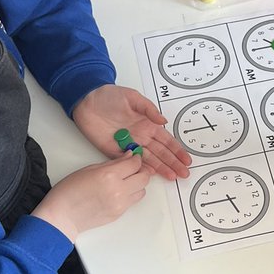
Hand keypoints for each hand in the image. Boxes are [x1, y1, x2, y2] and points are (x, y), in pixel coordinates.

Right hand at [31, 155, 148, 241]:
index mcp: (109, 175)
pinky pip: (133, 201)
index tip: (133, 157)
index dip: (136, 159)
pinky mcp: (120, 213)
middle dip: (141, 171)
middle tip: (134, 169)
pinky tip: (119, 191)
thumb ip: (112, 163)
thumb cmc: (69, 191)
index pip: (135, 164)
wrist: (62, 215)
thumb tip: (128, 157)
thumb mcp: (89, 169)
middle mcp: (118, 190)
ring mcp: (120, 204)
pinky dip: (130, 194)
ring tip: (126, 181)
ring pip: (142, 191)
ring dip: (138, 184)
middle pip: (144, 178)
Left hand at [72, 84, 190, 179]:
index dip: (177, 150)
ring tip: (172, 177)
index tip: (186, 159)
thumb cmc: (110, 96)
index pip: (166, 140)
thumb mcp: (132, 97)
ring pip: (149, 159)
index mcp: (147, 124)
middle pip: (161, 153)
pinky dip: (140, 169)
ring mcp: (129, 145)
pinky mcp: (115, 151)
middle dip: (173, 163)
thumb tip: (163, 121)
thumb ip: (148, 109)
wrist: (87, 102)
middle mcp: (141, 137)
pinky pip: (129, 162)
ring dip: (161, 168)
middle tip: (184, 173)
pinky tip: (150, 174)